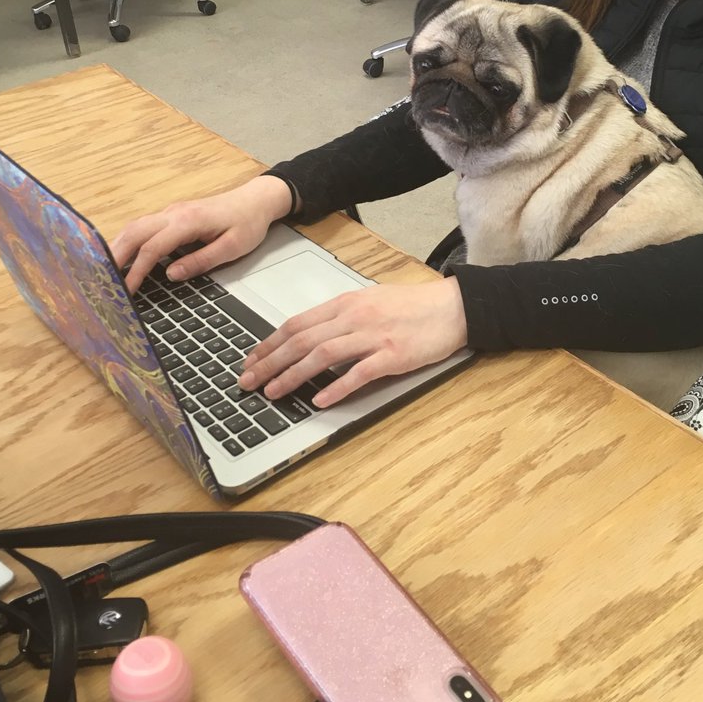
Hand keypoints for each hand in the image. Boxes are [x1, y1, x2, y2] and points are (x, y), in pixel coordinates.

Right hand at [109, 175, 293, 292]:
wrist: (255, 200)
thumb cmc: (247, 223)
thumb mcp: (232, 248)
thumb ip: (201, 260)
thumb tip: (171, 274)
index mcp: (188, 221)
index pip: (152, 248)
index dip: (136, 271)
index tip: (125, 291)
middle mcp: (174, 213)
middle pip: (134, 232)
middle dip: (115, 256)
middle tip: (102, 281)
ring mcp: (171, 212)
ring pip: (135, 226)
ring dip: (117, 247)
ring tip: (104, 271)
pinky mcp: (172, 215)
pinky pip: (143, 226)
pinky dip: (128, 241)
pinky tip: (122, 256)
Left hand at [239, 277, 467, 406]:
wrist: (453, 307)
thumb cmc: (413, 306)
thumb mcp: (371, 301)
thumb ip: (341, 317)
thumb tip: (311, 335)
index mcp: (346, 304)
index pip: (297, 323)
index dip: (270, 343)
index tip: (252, 360)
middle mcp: (355, 317)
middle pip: (302, 340)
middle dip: (270, 361)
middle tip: (249, 381)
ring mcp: (373, 336)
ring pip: (322, 355)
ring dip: (293, 375)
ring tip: (273, 392)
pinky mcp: (392, 356)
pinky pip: (358, 373)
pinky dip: (336, 387)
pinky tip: (319, 400)